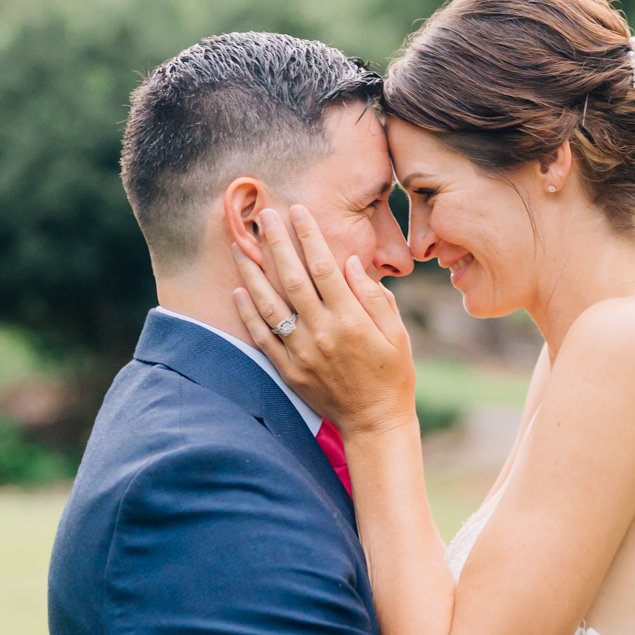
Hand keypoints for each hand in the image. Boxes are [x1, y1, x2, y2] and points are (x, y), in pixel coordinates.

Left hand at [232, 205, 417, 434]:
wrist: (374, 423)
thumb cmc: (392, 374)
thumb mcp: (396, 333)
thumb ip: (373, 297)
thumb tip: (350, 263)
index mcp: (351, 320)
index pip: (324, 268)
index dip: (309, 236)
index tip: (297, 211)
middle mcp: (322, 333)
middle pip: (292, 279)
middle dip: (276, 243)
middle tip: (263, 216)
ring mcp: (301, 353)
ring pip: (269, 305)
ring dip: (252, 273)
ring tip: (239, 247)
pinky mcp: (289, 370)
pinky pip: (262, 337)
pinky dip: (248, 313)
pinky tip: (238, 291)